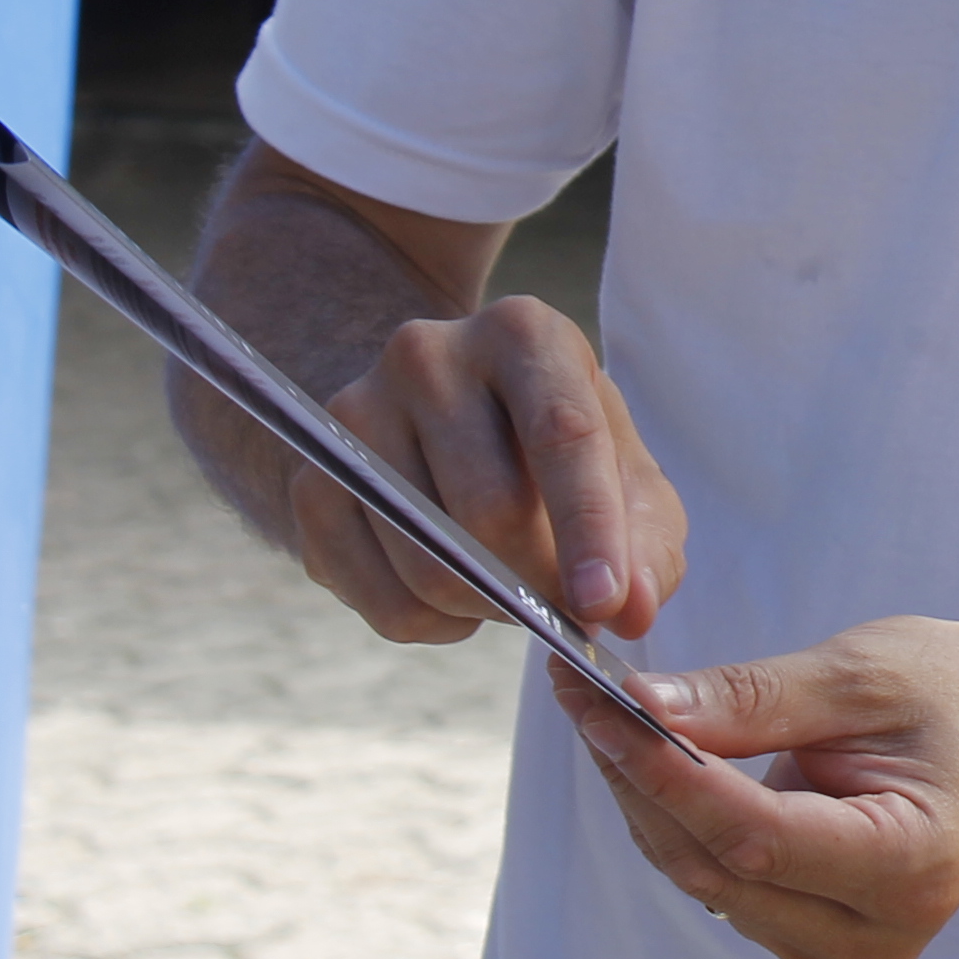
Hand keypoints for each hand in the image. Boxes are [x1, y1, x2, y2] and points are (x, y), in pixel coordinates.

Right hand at [308, 295, 682, 644]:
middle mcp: (428, 355)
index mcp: (523, 332)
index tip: (606, 605)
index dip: (588, 528)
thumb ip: (647, 545)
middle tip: (567, 602)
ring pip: (431, 565)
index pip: (560, 435)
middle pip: (489, 508)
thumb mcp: (625, 477)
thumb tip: (632, 612)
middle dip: (541, 581)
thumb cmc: (559, 452)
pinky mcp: (312, 482)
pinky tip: (460, 596)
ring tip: (515, 591)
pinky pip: (382, 599)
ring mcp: (355, 414)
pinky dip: (437, 625)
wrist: (448, 419)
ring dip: (490, 610)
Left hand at [548, 617, 958, 958]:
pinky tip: (669, 765)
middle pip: (718, 867)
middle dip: (640, 780)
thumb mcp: (865, 673)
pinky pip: (729, 891)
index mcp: (910, 865)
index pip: (755, 834)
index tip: (598, 708)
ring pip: (711, 883)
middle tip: (585, 695)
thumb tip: (644, 709)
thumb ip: (754, 700)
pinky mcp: (824, 941)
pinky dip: (689, 827)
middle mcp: (879, 933)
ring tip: (618, 718)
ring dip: (654, 803)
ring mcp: (850, 950)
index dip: (666, 775)